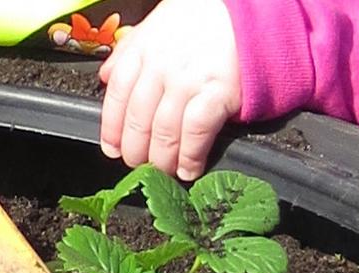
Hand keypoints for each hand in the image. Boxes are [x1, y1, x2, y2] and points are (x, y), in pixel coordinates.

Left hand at [99, 0, 240, 180]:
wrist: (251, 10)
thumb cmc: (207, 16)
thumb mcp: (159, 22)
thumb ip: (130, 50)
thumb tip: (107, 76)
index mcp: (144, 49)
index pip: (116, 95)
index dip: (111, 128)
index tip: (112, 147)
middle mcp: (161, 67)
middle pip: (138, 120)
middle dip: (135, 150)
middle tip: (138, 164)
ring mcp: (188, 82)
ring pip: (163, 132)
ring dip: (161, 159)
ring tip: (163, 171)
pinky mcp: (217, 93)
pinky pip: (195, 134)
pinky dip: (190, 156)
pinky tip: (188, 169)